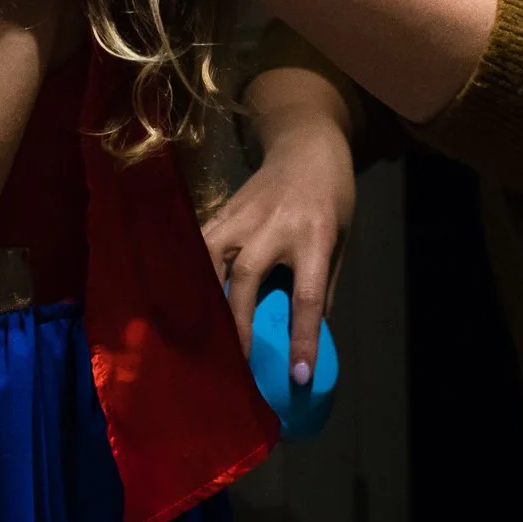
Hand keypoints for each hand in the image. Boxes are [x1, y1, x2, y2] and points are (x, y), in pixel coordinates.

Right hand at [203, 123, 355, 380]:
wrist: (306, 145)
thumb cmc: (332, 198)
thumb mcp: (341, 241)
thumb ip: (321, 286)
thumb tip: (304, 337)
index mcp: (315, 235)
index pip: (307, 296)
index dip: (302, 339)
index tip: (297, 376)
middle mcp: (274, 226)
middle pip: (248, 279)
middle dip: (239, 326)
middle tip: (237, 367)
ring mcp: (242, 215)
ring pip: (212, 260)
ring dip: (205, 301)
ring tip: (200, 336)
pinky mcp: (221, 210)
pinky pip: (198, 246)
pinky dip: (190, 275)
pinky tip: (181, 301)